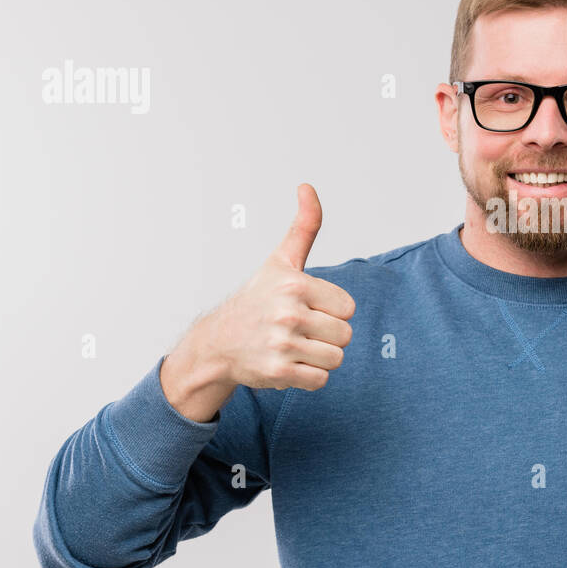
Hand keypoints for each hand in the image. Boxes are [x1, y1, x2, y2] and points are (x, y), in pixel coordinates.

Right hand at [205, 183, 355, 390]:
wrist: (218, 341)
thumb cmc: (257, 299)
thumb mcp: (281, 261)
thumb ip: (304, 226)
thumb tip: (307, 187)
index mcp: (295, 284)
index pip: (348, 308)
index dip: (331, 311)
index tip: (306, 308)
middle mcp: (288, 313)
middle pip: (344, 335)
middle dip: (327, 336)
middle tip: (299, 330)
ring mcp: (282, 344)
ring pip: (335, 359)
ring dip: (318, 358)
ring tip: (294, 347)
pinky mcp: (278, 372)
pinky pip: (320, 381)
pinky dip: (308, 377)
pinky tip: (287, 364)